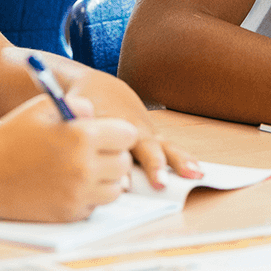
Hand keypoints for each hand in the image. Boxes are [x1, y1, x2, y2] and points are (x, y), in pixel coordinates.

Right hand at [0, 94, 137, 221]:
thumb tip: (97, 115)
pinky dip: (87, 197)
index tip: (105, 134)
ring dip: (104, 179)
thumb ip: (76, 106)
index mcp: (82, 136)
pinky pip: (95, 206)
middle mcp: (85, 167)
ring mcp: (78, 194)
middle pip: (124, 164)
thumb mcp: (41, 108)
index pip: (127, 136)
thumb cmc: (9, 137)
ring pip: (116, 188)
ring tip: (80, 169)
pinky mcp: (69, 214)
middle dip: (112, 156)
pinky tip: (67, 186)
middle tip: (92, 152)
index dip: (116, 133)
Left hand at [64, 64, 202, 188]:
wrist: (98, 87)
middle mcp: (133, 127)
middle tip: (160, 183)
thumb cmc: (82, 106)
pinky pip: (170, 148)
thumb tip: (81, 149)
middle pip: (144, 147)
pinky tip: (198, 171)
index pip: (118, 145)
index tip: (125, 183)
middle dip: (153, 164)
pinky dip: (183, 159)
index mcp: (112, 123)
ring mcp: (146, 132)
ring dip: (179, 160)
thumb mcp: (72, 116)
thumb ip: (74, 131)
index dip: (121, 164)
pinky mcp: (153, 137)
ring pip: (164, 146)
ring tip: (194, 173)